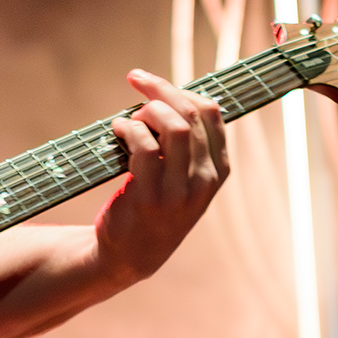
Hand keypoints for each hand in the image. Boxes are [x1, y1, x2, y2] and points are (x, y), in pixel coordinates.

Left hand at [96, 70, 228, 282]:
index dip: (181, 88)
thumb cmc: (154, 206)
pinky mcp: (150, 197)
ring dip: (145, 110)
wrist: (130, 256)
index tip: (153, 82)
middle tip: (135, 81)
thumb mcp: (183, 179)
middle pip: (190, 113)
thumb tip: (165, 95)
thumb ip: (184, 144)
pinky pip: (143, 146)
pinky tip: (118, 130)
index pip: (211, 112)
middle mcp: (205, 179)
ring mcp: (179, 190)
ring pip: (173, 127)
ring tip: (128, 118)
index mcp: (218, 169)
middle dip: (160, 89)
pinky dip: (128, 128)